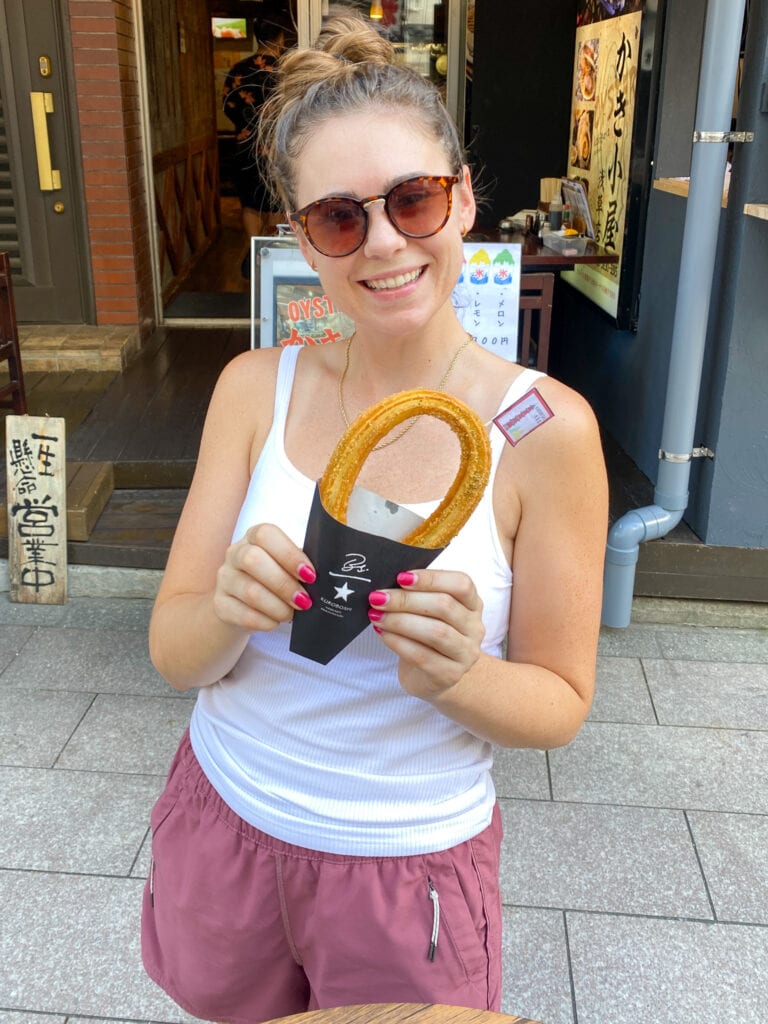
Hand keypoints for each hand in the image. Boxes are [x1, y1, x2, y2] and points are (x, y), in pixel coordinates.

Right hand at [212, 522, 314, 633]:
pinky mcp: (219, 604)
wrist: (242, 606)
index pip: (266, 535)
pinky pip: (242, 614)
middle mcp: (235, 553)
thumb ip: (301, 567)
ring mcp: (224, 578)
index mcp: (255, 537)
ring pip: (250, 591)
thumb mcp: (287, 567)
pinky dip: (265, 621)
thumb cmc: (274, 581)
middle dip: (284, 584)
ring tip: (291, 614)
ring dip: (278, 607)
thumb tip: (326, 579)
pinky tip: (275, 622)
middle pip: (253, 560)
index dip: (289, 554)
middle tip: (304, 601)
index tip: (310, 575)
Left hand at [368, 569, 484, 699]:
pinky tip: (383, 634)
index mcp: (472, 604)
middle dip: (406, 600)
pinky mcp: (449, 675)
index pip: (461, 584)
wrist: (430, 677)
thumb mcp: (428, 613)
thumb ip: (417, 596)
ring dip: (400, 621)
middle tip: (378, 598)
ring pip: (436, 632)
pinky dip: (398, 642)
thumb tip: (388, 585)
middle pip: (444, 606)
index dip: (431, 578)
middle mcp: (474, 628)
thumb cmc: (425, 637)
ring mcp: (466, 654)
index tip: (401, 577)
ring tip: (377, 616)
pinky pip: (422, 656)